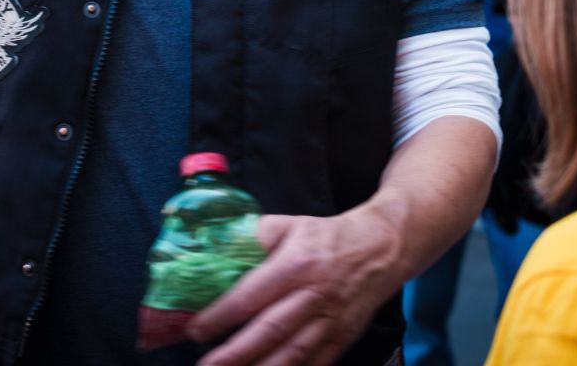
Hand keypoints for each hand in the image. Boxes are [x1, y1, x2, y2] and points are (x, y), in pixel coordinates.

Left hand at [188, 205, 404, 365]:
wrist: (381, 248)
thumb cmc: (327, 237)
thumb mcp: (289, 224)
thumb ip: (253, 236)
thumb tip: (217, 249)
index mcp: (296, 264)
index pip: (251, 295)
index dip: (220, 316)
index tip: (195, 330)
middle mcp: (313, 296)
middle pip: (269, 331)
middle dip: (234, 354)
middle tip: (205, 365)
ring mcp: (330, 321)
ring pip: (291, 355)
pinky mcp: (343, 338)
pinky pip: (315, 364)